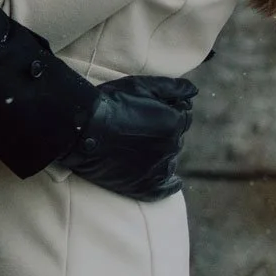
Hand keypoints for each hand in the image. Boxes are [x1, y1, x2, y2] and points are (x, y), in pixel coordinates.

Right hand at [56, 74, 194, 199]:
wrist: (81, 129)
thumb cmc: (110, 103)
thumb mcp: (141, 86)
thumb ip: (173, 87)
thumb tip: (194, 91)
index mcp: (174, 122)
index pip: (182, 117)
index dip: (167, 111)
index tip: (150, 111)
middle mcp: (172, 147)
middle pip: (175, 138)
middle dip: (163, 132)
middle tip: (139, 128)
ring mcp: (159, 168)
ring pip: (169, 160)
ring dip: (161, 153)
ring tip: (140, 147)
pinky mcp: (146, 186)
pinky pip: (165, 189)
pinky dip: (170, 185)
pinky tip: (172, 182)